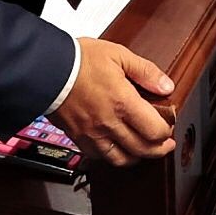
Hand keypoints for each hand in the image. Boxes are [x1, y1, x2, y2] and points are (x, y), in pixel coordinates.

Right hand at [48, 38, 176, 166]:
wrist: (47, 69)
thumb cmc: (80, 60)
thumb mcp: (118, 54)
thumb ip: (146, 71)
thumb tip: (166, 86)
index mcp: (123, 102)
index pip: (155, 131)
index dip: (166, 132)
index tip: (168, 126)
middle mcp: (109, 123)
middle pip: (142, 149)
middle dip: (159, 149)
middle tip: (164, 144)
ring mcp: (93, 134)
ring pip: (121, 159)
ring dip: (137, 157)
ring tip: (144, 149)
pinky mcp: (78, 138)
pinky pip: (100, 157)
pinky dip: (113, 156)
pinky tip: (118, 148)